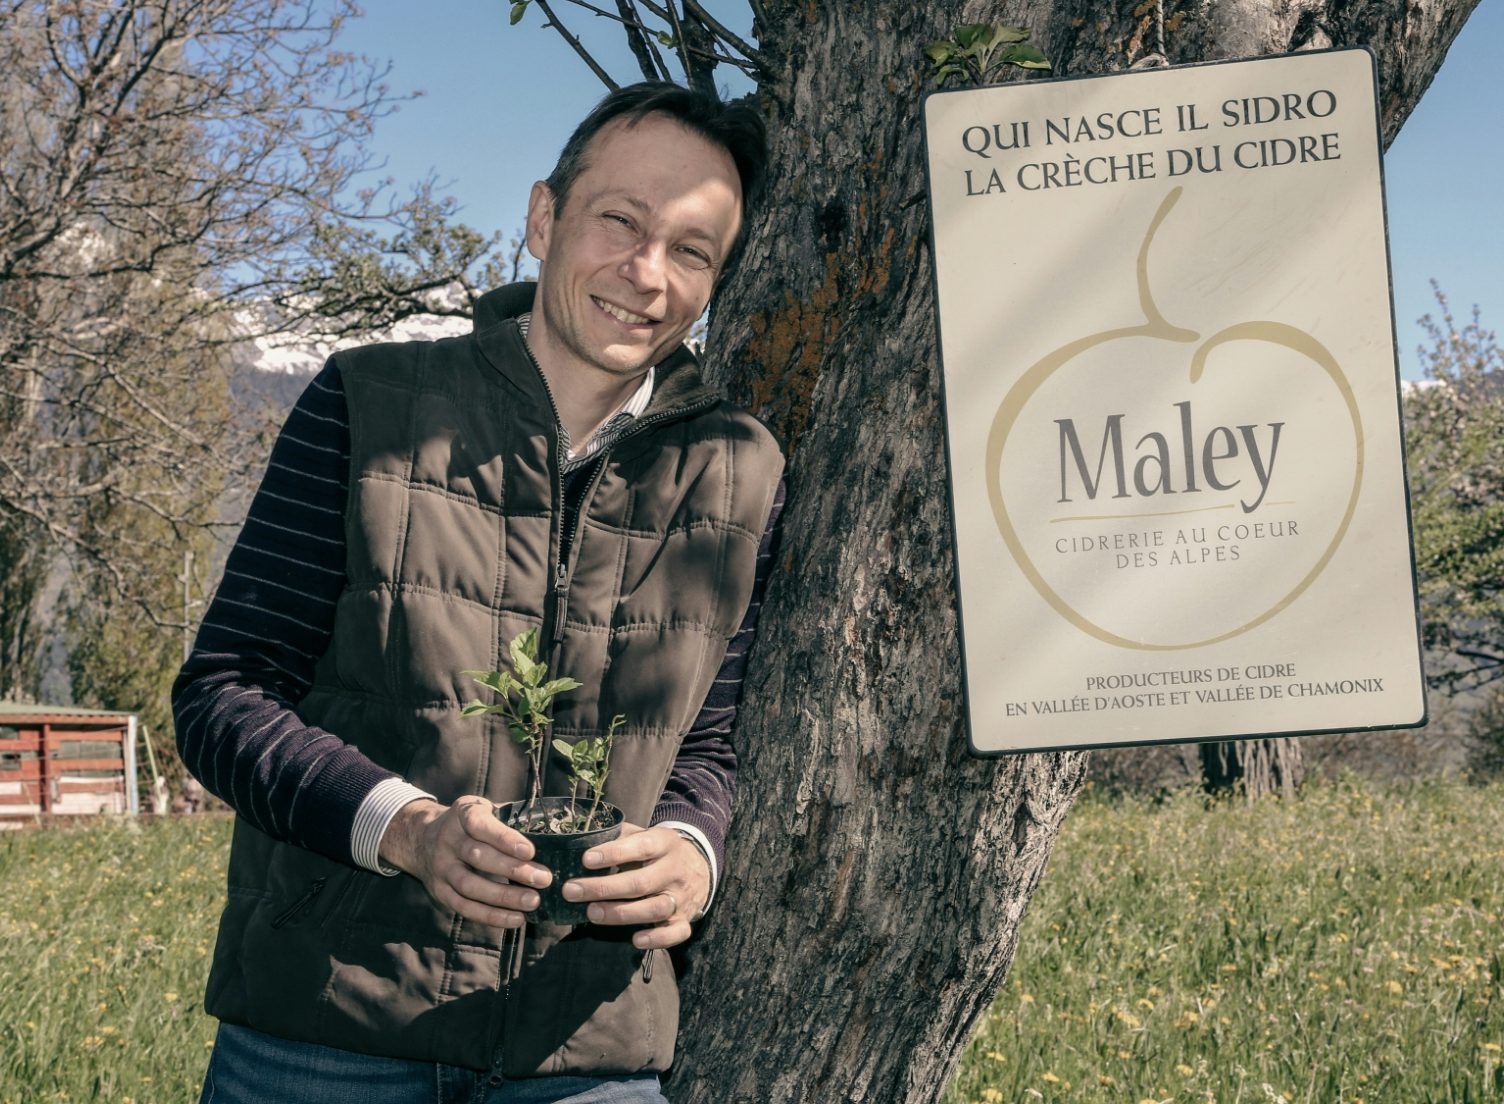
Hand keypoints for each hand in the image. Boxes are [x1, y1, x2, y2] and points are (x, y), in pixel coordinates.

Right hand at [380, 796, 552, 928]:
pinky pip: (465, 907)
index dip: (504, 838)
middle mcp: (448, 841)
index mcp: (462, 815)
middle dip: (513, 870)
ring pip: (470, 886)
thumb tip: (547, 837)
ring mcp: (441, 868)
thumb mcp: (481, 809)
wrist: (421, 838)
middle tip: (543, 879)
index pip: (481, 825)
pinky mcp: (440, 891)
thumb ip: (505, 819)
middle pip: (478, 857)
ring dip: (504, 897)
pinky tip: (516, 918)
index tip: (530, 851)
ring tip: (533, 901)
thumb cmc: (467, 824)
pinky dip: (491, 916)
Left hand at [561, 823, 709, 948]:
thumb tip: (581, 841)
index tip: (586, 860)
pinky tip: (635, 940)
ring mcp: (681, 897)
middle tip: (572, 891)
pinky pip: (676, 933)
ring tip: (591, 913)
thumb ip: (620, 837)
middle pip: (641, 882)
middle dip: (603, 888)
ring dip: (621, 914)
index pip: (641, 847)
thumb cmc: (658, 851)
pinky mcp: (685, 919)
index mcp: (665, 843)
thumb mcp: (645, 835)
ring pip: (655, 909)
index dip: (613, 853)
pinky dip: (657, 939)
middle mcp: (675, 870)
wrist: (701, 866)